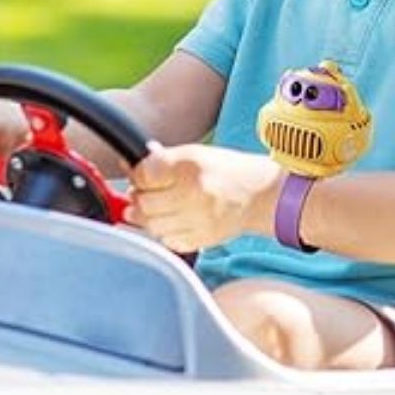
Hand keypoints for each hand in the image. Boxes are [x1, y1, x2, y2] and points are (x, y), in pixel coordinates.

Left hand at [127, 142, 282, 253]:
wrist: (260, 195)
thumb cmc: (230, 171)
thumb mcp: (197, 153)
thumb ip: (164, 160)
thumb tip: (134, 163)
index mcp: (191, 167)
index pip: (144, 174)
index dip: (136, 174)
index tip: (138, 173)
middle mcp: (192, 195)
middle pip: (144, 202)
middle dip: (138, 196)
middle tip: (143, 190)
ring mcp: (196, 221)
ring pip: (151, 225)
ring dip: (147, 216)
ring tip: (155, 206)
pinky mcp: (199, 241)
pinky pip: (166, 241)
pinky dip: (162, 231)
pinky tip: (170, 220)